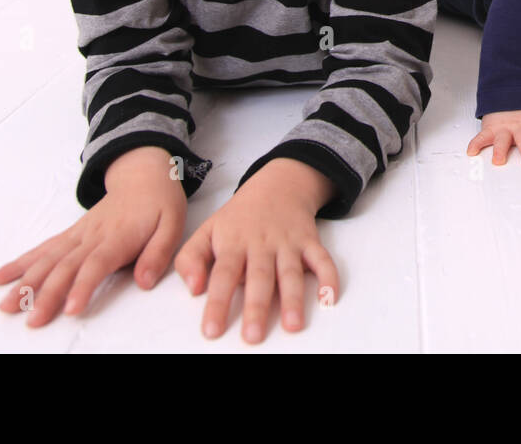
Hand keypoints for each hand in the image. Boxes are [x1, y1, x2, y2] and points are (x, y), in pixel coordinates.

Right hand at [0, 145, 186, 325]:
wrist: (144, 174)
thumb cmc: (160, 203)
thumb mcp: (172, 226)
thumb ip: (157, 254)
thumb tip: (144, 282)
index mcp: (118, 237)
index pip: (96, 264)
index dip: (82, 286)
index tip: (70, 309)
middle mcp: (92, 236)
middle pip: (65, 266)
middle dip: (47, 294)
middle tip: (32, 319)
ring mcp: (77, 235)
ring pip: (47, 259)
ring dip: (25, 282)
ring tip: (6, 305)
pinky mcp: (70, 234)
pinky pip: (42, 249)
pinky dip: (19, 263)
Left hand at [174, 158, 337, 343]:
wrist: (277, 185)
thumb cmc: (239, 218)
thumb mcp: (206, 231)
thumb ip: (190, 259)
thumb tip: (193, 289)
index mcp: (233, 243)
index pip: (223, 275)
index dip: (217, 303)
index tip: (212, 330)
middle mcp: (261, 244)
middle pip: (259, 277)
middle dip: (256, 307)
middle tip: (253, 336)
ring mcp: (288, 243)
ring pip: (291, 272)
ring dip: (293, 298)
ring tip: (293, 325)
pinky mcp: (310, 241)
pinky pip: (322, 259)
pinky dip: (329, 277)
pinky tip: (329, 298)